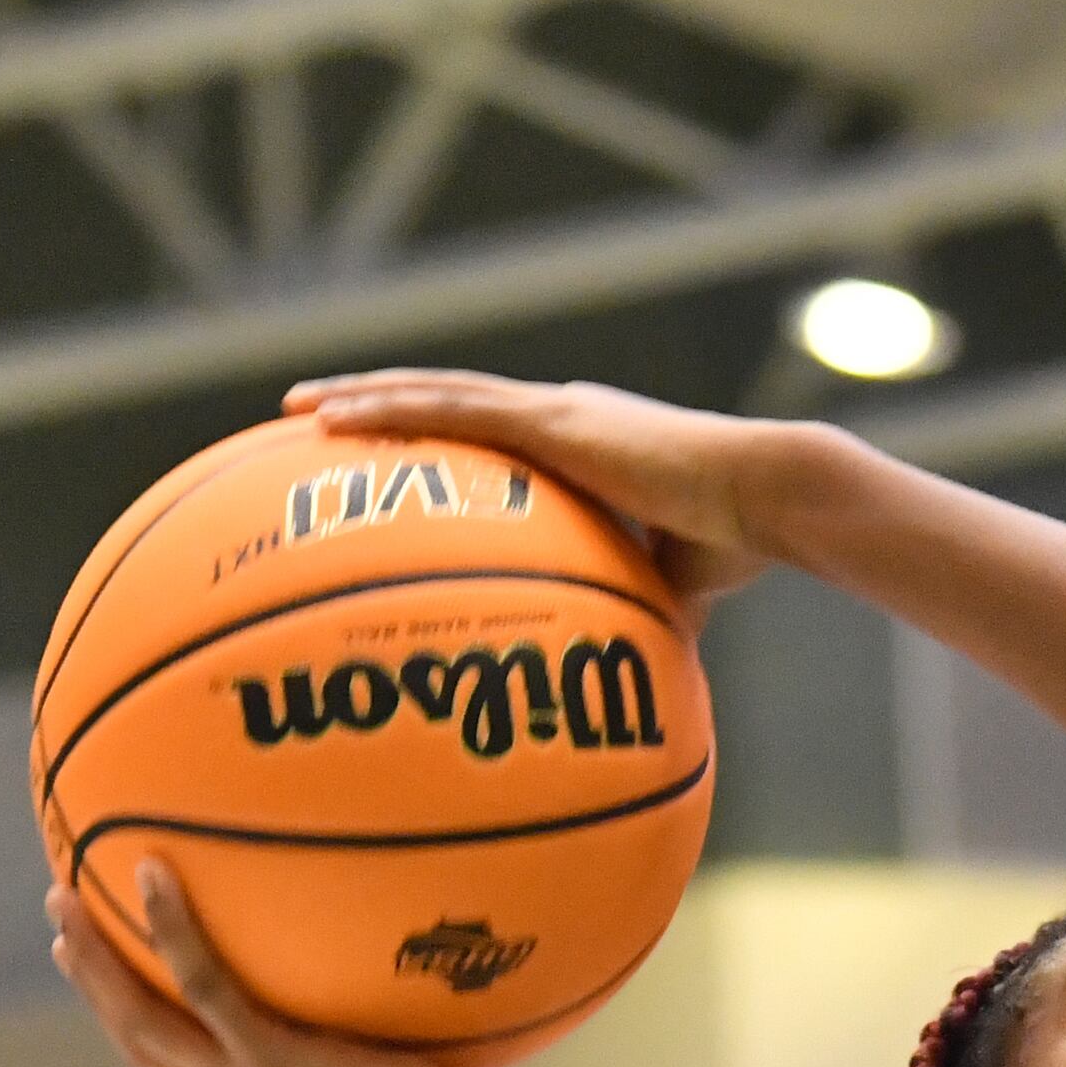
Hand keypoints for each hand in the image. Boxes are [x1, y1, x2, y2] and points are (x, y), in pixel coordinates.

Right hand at [52, 860, 513, 1066]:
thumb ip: (389, 1066)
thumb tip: (432, 1017)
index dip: (133, 1023)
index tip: (107, 981)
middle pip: (135, 1039)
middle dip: (94, 984)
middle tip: (63, 925)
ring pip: (142, 1015)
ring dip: (99, 957)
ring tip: (66, 896)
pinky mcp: (272, 1058)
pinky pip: (205, 985)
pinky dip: (173, 930)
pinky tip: (152, 874)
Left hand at [283, 369, 783, 608]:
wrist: (768, 498)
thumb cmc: (737, 542)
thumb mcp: (674, 588)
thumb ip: (641, 613)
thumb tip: (637, 673)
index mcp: (586, 446)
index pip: (495, 433)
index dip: (438, 435)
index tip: (388, 452)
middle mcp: (562, 416)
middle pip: (448, 401)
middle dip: (379, 404)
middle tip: (310, 417)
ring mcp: (554, 412)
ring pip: (434, 393)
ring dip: (361, 397)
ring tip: (297, 407)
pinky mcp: (552, 420)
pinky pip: (447, 409)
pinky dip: (385, 408)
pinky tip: (329, 416)